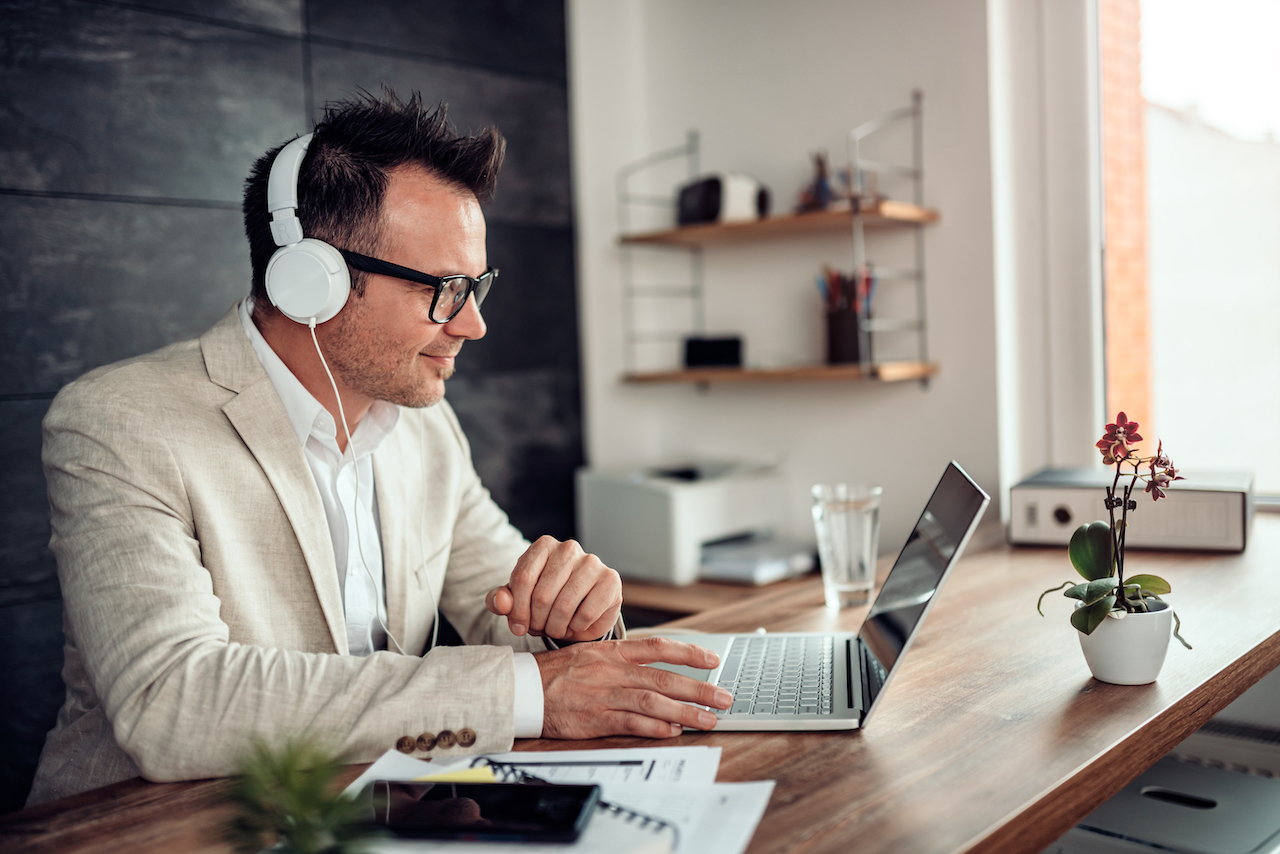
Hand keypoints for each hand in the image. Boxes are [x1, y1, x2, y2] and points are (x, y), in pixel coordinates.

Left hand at [485, 536, 621, 642]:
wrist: (582, 608)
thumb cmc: (545, 601)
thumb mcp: (517, 600)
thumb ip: (501, 600)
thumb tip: (500, 602)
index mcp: (543, 546)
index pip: (522, 579)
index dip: (517, 610)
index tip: (518, 627)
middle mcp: (568, 548)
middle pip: (542, 594)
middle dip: (537, 621)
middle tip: (540, 629)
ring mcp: (592, 562)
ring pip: (564, 606)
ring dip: (556, 627)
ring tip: (556, 629)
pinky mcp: (610, 579)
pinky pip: (586, 613)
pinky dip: (577, 627)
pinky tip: (575, 624)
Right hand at [534, 637, 732, 737]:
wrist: (523, 690)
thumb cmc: (555, 674)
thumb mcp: (589, 655)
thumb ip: (621, 662)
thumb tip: (654, 671)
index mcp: (612, 652)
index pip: (658, 647)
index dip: (688, 652)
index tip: (713, 659)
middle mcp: (612, 671)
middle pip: (664, 677)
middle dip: (699, 688)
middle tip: (725, 697)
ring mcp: (605, 694)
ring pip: (654, 701)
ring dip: (686, 711)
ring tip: (709, 719)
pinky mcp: (596, 718)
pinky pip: (632, 722)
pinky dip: (656, 726)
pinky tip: (674, 730)